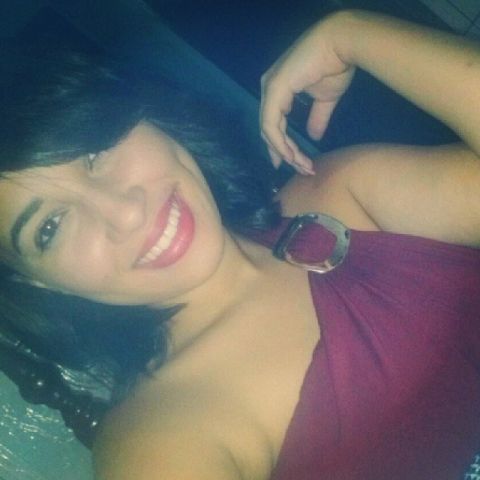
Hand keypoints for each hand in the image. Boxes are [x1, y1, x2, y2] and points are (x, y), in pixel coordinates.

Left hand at [260, 13, 354, 173]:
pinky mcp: (274, 90)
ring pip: (269, 131)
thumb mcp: (324, 99)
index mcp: (278, 90)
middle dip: (284, 153)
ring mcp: (270, 89)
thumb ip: (316, 118)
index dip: (280, 145)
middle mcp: (270, 89)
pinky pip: (271, 125)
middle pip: (269, 130)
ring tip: (302, 166)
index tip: (290, 162)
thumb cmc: (335, 66)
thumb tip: (314, 136)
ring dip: (286, 152)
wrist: (342, 45)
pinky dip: (280, 143)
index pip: (273, 123)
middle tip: (299, 170)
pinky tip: (292, 156)